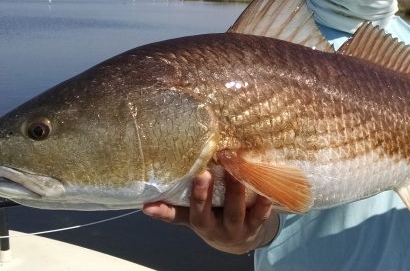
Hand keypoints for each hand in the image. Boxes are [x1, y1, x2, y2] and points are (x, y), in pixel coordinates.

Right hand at [142, 170, 278, 253]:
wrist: (242, 239)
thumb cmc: (213, 219)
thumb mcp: (193, 217)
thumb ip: (173, 210)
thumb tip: (145, 206)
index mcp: (200, 223)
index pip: (185, 213)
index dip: (174, 207)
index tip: (158, 199)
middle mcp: (216, 228)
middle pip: (207, 213)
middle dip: (204, 194)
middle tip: (203, 171)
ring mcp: (237, 228)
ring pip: (234, 212)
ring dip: (234, 191)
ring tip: (235, 169)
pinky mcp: (257, 225)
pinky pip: (261, 214)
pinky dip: (263, 201)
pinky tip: (264, 185)